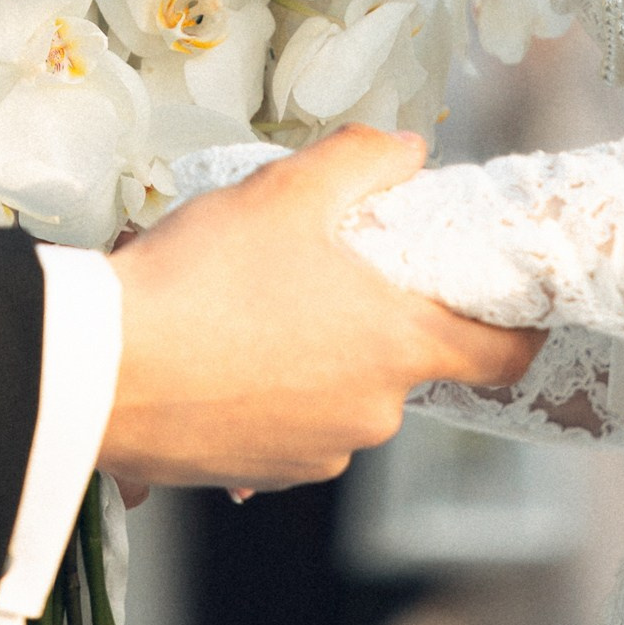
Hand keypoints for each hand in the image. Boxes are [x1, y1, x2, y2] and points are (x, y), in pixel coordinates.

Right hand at [101, 126, 540, 491]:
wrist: (104, 369)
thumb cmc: (201, 278)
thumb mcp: (285, 189)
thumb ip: (362, 160)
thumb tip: (408, 151)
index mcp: (396, 343)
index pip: (500, 354)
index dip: (520, 328)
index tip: (513, 305)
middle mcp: (372, 411)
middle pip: (404, 359)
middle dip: (373, 316)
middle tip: (319, 267)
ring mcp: (317, 449)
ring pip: (342, 390)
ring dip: (316, 353)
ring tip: (249, 303)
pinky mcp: (261, 473)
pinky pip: (289, 423)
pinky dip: (269, 390)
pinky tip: (219, 349)